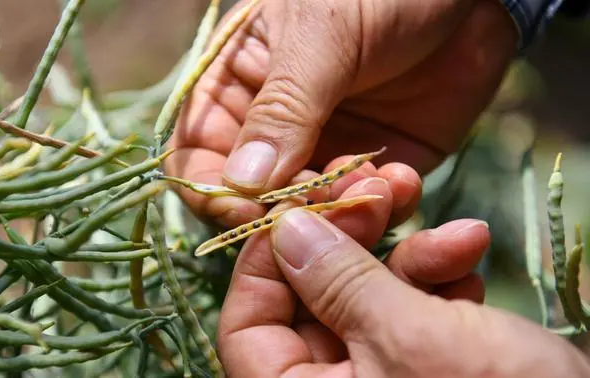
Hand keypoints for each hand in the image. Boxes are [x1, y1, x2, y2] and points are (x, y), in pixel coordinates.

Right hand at [165, 0, 517, 228]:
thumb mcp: (320, 36)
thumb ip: (282, 109)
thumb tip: (241, 184)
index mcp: (237, 88)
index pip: (196, 157)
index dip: (212, 193)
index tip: (248, 212)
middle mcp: (273, 129)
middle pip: (251, 200)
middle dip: (284, 212)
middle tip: (325, 202)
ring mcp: (324, 152)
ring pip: (309, 216)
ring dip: (338, 214)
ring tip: (376, 183)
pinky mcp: (373, 169)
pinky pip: (365, 211)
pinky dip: (382, 208)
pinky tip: (403, 179)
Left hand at [216, 170, 589, 376]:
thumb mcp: (408, 338)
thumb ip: (338, 281)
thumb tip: (284, 227)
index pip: (246, 324)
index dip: (264, 259)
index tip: (299, 205)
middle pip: (311, 298)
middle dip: (352, 239)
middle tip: (380, 188)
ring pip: (368, 297)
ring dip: (412, 256)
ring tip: (460, 234)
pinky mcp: (424, 366)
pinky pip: (412, 312)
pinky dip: (440, 281)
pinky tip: (472, 258)